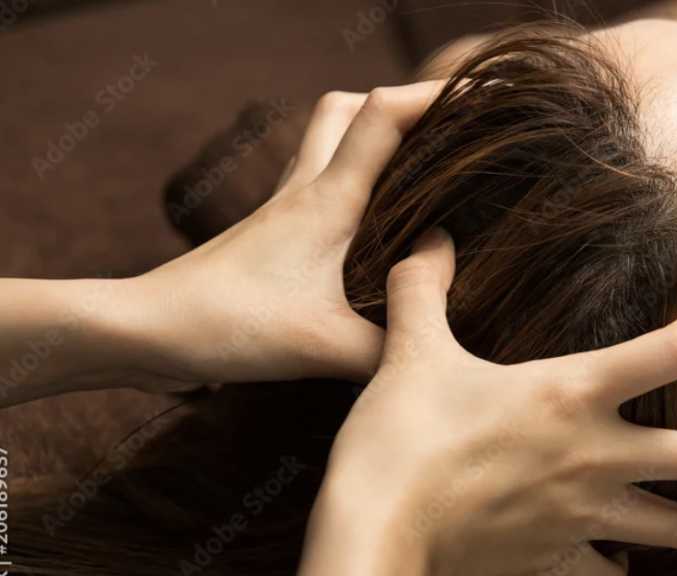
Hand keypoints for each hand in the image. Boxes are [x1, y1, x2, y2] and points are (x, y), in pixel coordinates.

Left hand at [124, 83, 440, 388]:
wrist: (148, 331)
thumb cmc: (229, 324)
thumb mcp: (326, 347)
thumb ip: (392, 347)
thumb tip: (436, 348)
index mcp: (327, 199)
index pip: (383, 115)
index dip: (435, 94)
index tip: (483, 96)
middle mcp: (304, 190)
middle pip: (348, 108)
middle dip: (398, 105)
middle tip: (442, 135)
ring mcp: (281, 210)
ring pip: (327, 141)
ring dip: (368, 139)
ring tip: (413, 173)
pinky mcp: (269, 236)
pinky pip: (314, 186)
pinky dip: (348, 184)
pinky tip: (368, 229)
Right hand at [297, 230, 676, 575]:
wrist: (375, 530)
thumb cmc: (400, 438)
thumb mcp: (411, 352)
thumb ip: (423, 287)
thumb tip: (431, 238)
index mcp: (570, 393)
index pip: (671, 353)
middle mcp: (595, 455)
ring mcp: (584, 514)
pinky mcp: (558, 558)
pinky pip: (616, 571)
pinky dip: (630, 561)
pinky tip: (626, 550)